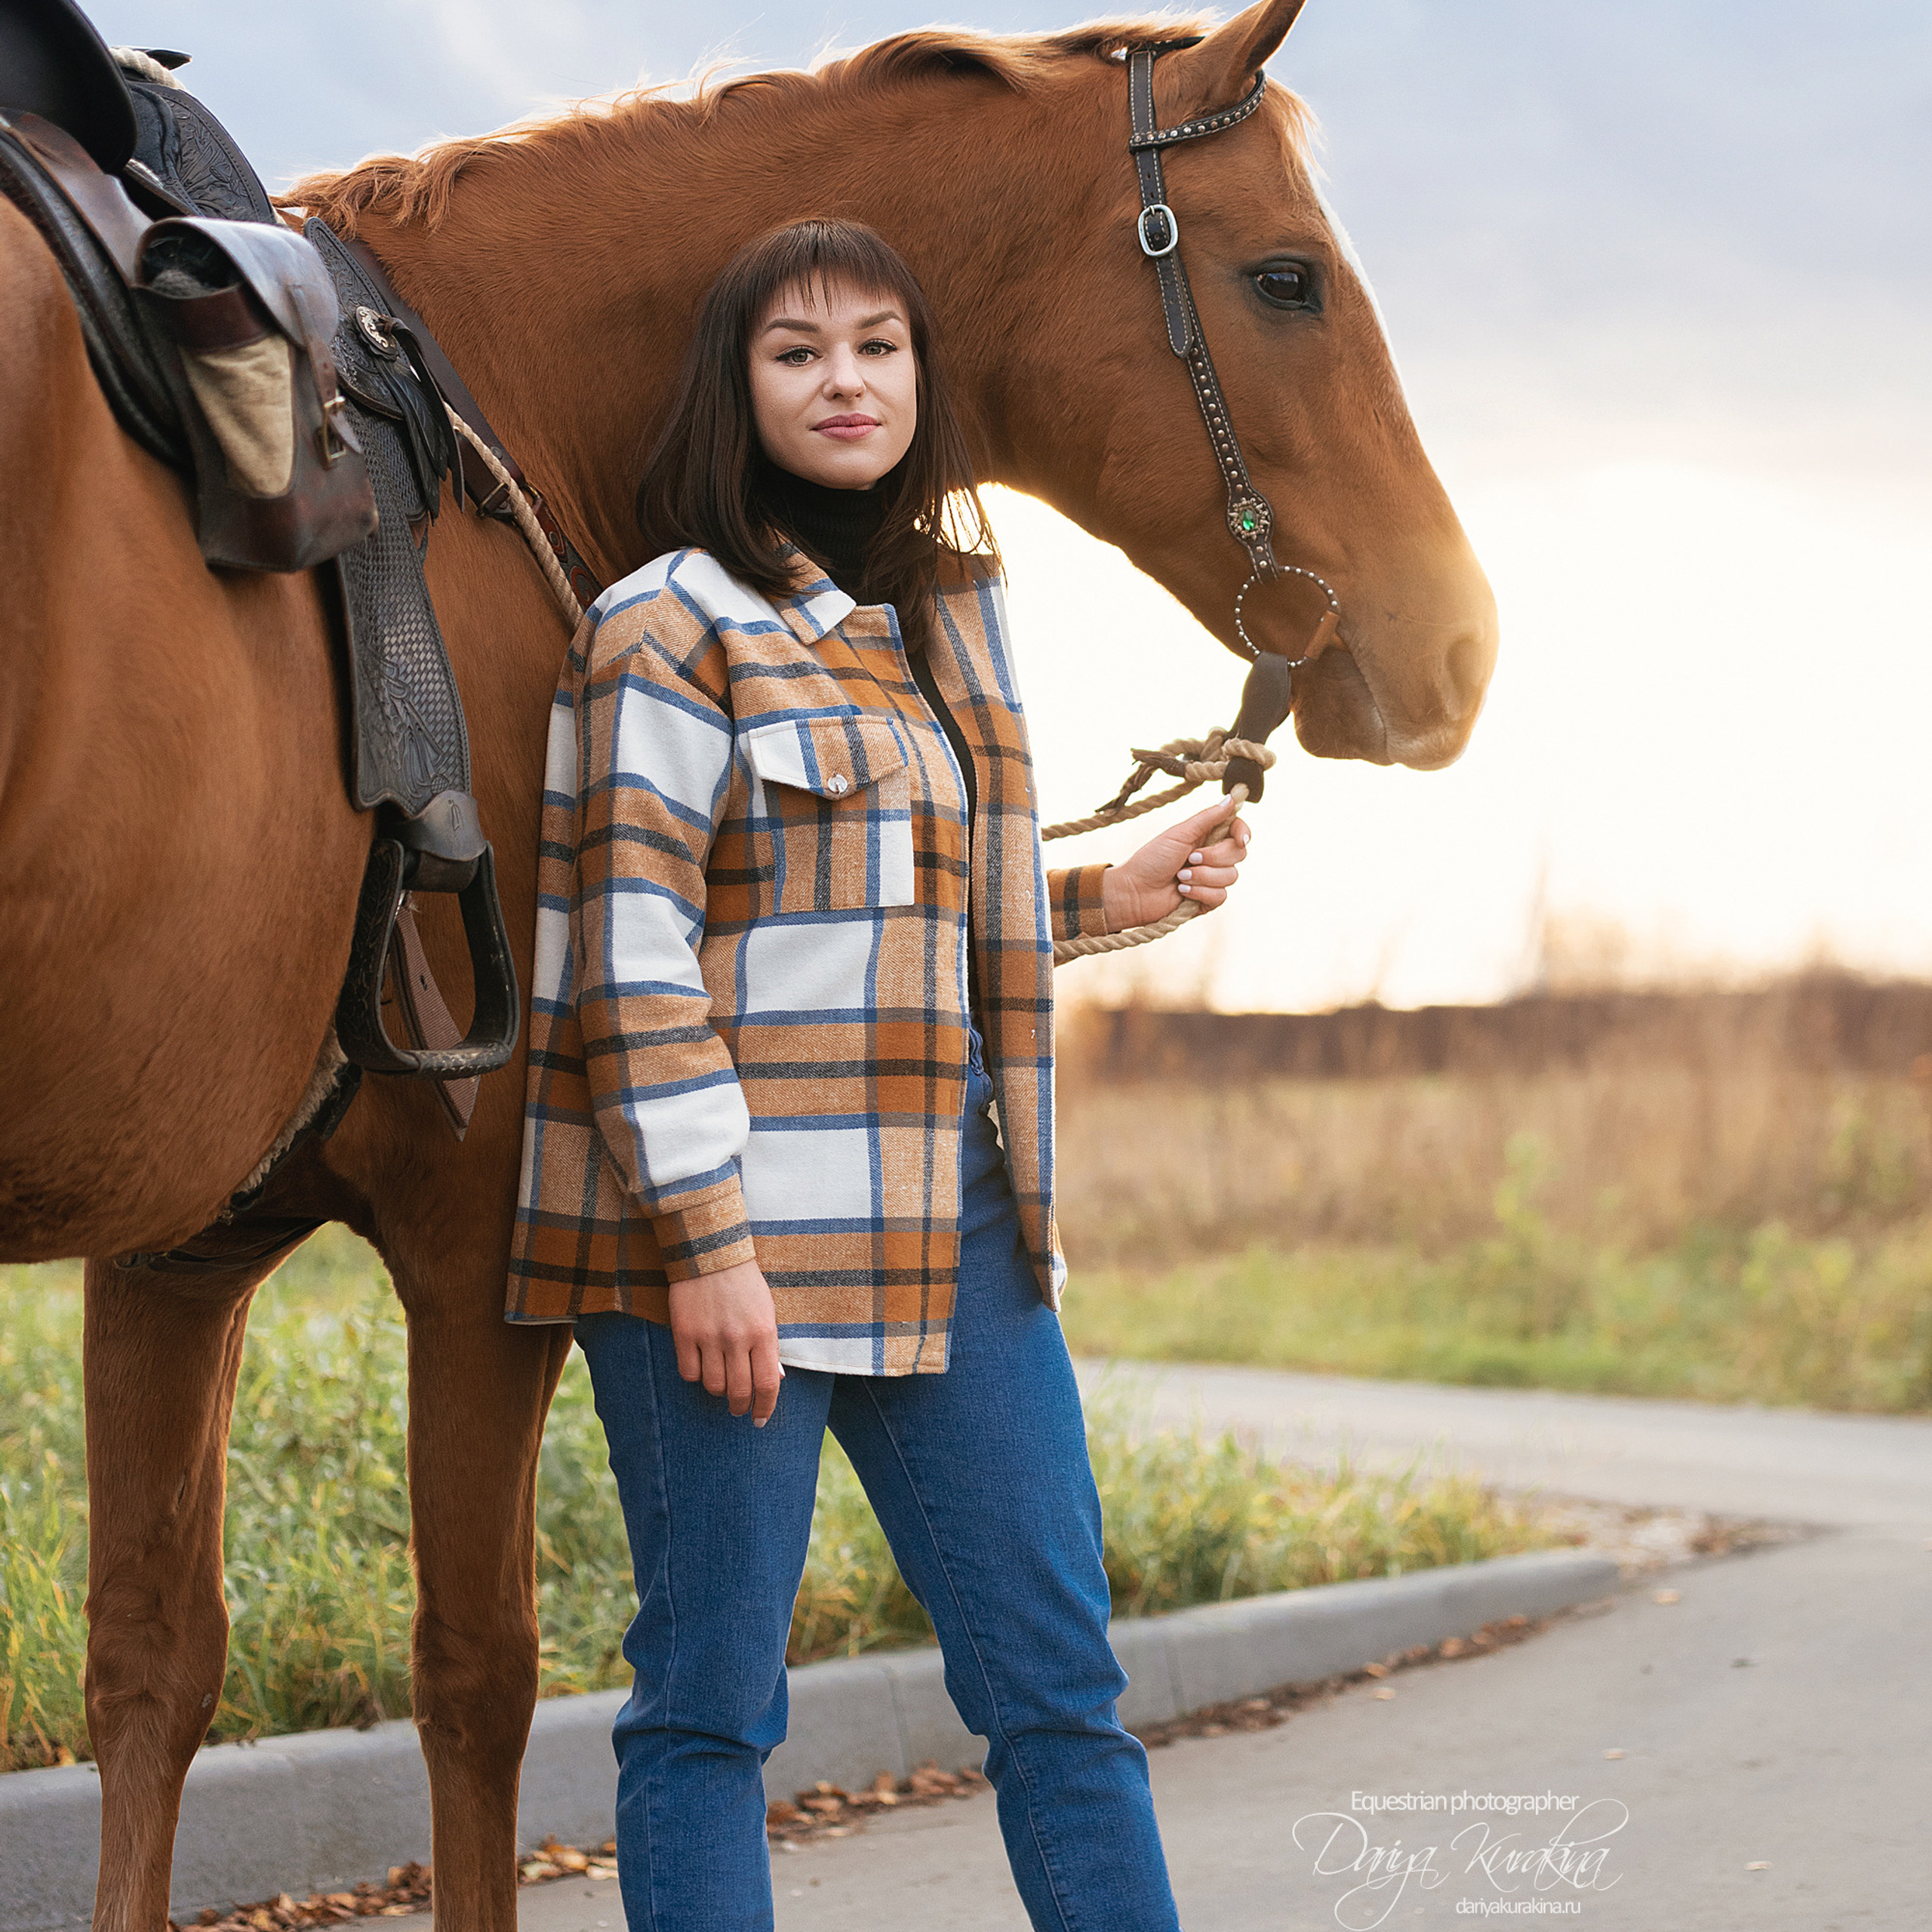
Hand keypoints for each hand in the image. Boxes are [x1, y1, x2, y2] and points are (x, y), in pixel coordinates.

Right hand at [667, 1259, 783, 1424]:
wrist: (710, 1254)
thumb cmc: (744, 1284)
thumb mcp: (767, 1312)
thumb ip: (770, 1347)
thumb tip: (776, 1381)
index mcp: (763, 1332)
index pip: (768, 1383)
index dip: (765, 1407)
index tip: (760, 1419)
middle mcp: (737, 1338)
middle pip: (739, 1391)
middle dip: (740, 1407)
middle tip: (739, 1409)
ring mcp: (709, 1337)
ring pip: (713, 1386)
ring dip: (719, 1391)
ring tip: (721, 1382)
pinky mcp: (684, 1333)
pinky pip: (689, 1373)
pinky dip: (695, 1375)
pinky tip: (700, 1365)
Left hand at [1100, 799, 1251, 932]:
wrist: (1134, 891)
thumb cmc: (1151, 859)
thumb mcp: (1179, 833)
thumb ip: (1208, 817)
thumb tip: (1231, 798)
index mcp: (1206, 836)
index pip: (1238, 832)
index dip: (1243, 833)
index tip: (1240, 839)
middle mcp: (1212, 856)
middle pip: (1238, 854)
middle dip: (1214, 857)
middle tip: (1190, 858)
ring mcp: (1211, 879)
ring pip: (1231, 877)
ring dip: (1203, 876)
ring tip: (1179, 877)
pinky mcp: (1207, 900)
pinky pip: (1220, 896)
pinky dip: (1200, 892)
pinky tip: (1182, 892)